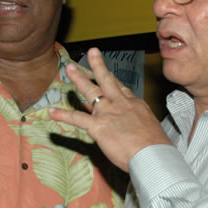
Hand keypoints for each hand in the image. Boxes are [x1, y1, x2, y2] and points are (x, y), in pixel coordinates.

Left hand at [49, 48, 170, 171]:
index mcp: (135, 104)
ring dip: (78, 79)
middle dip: (98, 65)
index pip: (121, 87)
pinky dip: (63, 115)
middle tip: (91, 52)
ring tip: (69, 69)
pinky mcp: (98, 126)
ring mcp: (108, 113)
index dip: (112, 79)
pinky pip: (76, 118)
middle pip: (107, 80)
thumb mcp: (152, 129)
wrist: (152, 155)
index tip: (107, 72)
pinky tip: (52, 112)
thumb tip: (136, 130)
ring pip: (90, 91)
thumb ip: (140, 125)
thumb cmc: (156, 147)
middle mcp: (120, 104)